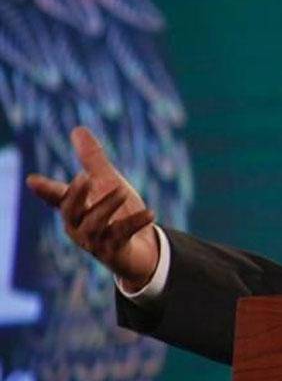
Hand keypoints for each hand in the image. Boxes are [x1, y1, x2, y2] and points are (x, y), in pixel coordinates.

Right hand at [25, 126, 158, 288]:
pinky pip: (122, 236)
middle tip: (84, 176)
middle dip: (75, 195)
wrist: (142, 247)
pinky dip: (135, 223)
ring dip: (106, 207)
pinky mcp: (115, 251)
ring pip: (94, 225)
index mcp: (75, 209)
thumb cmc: (119, 212)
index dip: (45, 189)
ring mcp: (96, 241)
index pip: (57, 197)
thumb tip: (78, 129)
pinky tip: (151, 213)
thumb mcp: (107, 182)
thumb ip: (92, 159)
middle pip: (70, 212)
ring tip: (123, 191)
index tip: (32, 180)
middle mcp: (80, 226)